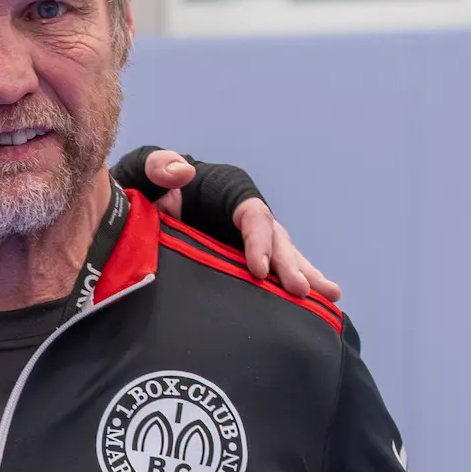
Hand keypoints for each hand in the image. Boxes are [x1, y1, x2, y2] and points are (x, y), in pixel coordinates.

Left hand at [138, 150, 340, 300]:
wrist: (140, 205)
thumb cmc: (146, 184)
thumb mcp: (145, 170)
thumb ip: (158, 166)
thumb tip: (182, 171)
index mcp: (229, 192)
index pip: (253, 216)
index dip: (259, 242)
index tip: (259, 271)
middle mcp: (246, 215)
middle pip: (276, 239)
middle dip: (290, 266)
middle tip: (302, 292)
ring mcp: (246, 238)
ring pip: (282, 256)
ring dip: (305, 276)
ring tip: (330, 297)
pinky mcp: (240, 258)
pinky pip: (270, 271)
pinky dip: (288, 287)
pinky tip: (313, 305)